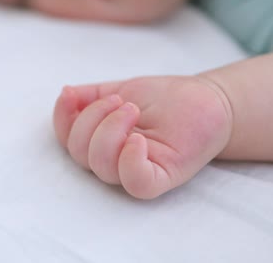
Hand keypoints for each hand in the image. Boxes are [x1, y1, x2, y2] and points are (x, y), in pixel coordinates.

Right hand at [53, 76, 232, 198]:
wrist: (210, 100)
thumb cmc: (166, 98)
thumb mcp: (119, 89)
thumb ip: (90, 95)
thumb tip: (66, 94)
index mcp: (100, 142)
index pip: (67, 139)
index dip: (62, 118)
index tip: (71, 94)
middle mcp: (114, 161)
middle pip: (79, 153)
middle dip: (92, 119)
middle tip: (122, 101)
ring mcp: (137, 170)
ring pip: (101, 166)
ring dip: (110, 130)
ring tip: (133, 109)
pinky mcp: (162, 178)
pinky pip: (135, 182)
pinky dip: (129, 160)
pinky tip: (138, 138)